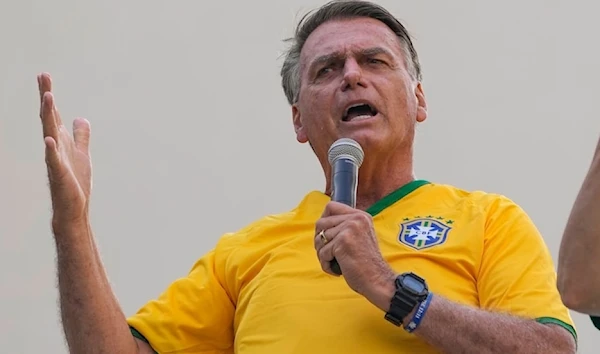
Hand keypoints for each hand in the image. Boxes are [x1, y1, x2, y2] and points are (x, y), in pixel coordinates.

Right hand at [38, 73, 92, 228]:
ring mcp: (56, 159)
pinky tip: (49, 139)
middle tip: (43, 76)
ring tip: (48, 97)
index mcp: (61, 140)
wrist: (73, 208)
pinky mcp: (60, 175)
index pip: (53, 114)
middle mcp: (56, 147)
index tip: (44, 75)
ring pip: (49, 133)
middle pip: (49, 118)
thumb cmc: (75, 182)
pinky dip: (51, 150)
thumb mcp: (81, 153)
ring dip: (48, 116)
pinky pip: (53, 160)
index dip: (49, 95)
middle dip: (46, 97)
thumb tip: (81, 118)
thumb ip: (80, 136)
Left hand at [314, 201, 395, 310]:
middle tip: (329, 253)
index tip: (326, 236)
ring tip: (335, 262)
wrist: (378, 279)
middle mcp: (356, 218)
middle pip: (321, 222)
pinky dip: (326, 264)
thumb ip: (345, 227)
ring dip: (322, 254)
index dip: (323, 221)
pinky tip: (337, 269)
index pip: (331, 207)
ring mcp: (349, 228)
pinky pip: (322, 252)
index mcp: (360, 216)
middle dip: (320, 240)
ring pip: (319, 238)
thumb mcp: (359, 236)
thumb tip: (320, 225)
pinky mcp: (343, 241)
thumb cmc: (366, 264)